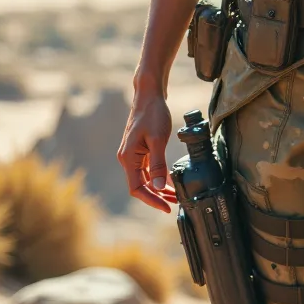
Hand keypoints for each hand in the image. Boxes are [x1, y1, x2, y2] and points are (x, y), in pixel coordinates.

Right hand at [118, 91, 176, 212]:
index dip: (151, 200)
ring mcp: (133, 155)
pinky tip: (170, 182)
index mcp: (128, 158)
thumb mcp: (157, 139)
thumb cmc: (153, 114)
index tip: (166, 207)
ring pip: (145, 179)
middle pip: (140, 186)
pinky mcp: (140, 151)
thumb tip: (159, 187)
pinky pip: (148, 170)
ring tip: (175, 195)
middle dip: (157, 197)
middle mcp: (127, 159)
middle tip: (174, 203)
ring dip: (159, 189)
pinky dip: (158, 177)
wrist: (149, 95)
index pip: (136, 188)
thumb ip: (158, 164)